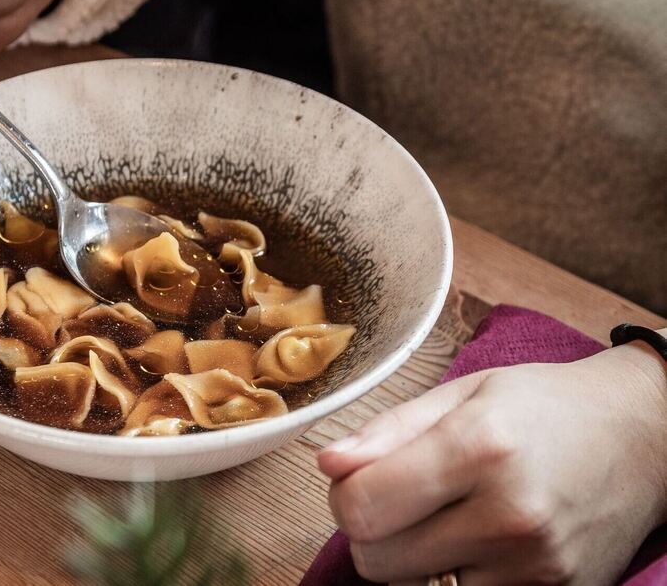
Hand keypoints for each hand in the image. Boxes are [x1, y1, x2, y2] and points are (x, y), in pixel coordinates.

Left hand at [318, 340, 666, 584]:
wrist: (645, 435)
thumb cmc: (544, 406)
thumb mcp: (462, 394)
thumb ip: (387, 431)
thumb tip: (326, 463)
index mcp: (480, 448)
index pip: (360, 507)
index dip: (344, 494)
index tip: (360, 478)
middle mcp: (510, 514)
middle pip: (376, 560)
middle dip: (370, 529)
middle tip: (401, 498)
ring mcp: (535, 565)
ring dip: (410, 560)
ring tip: (444, 518)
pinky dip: (451, 579)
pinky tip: (473, 543)